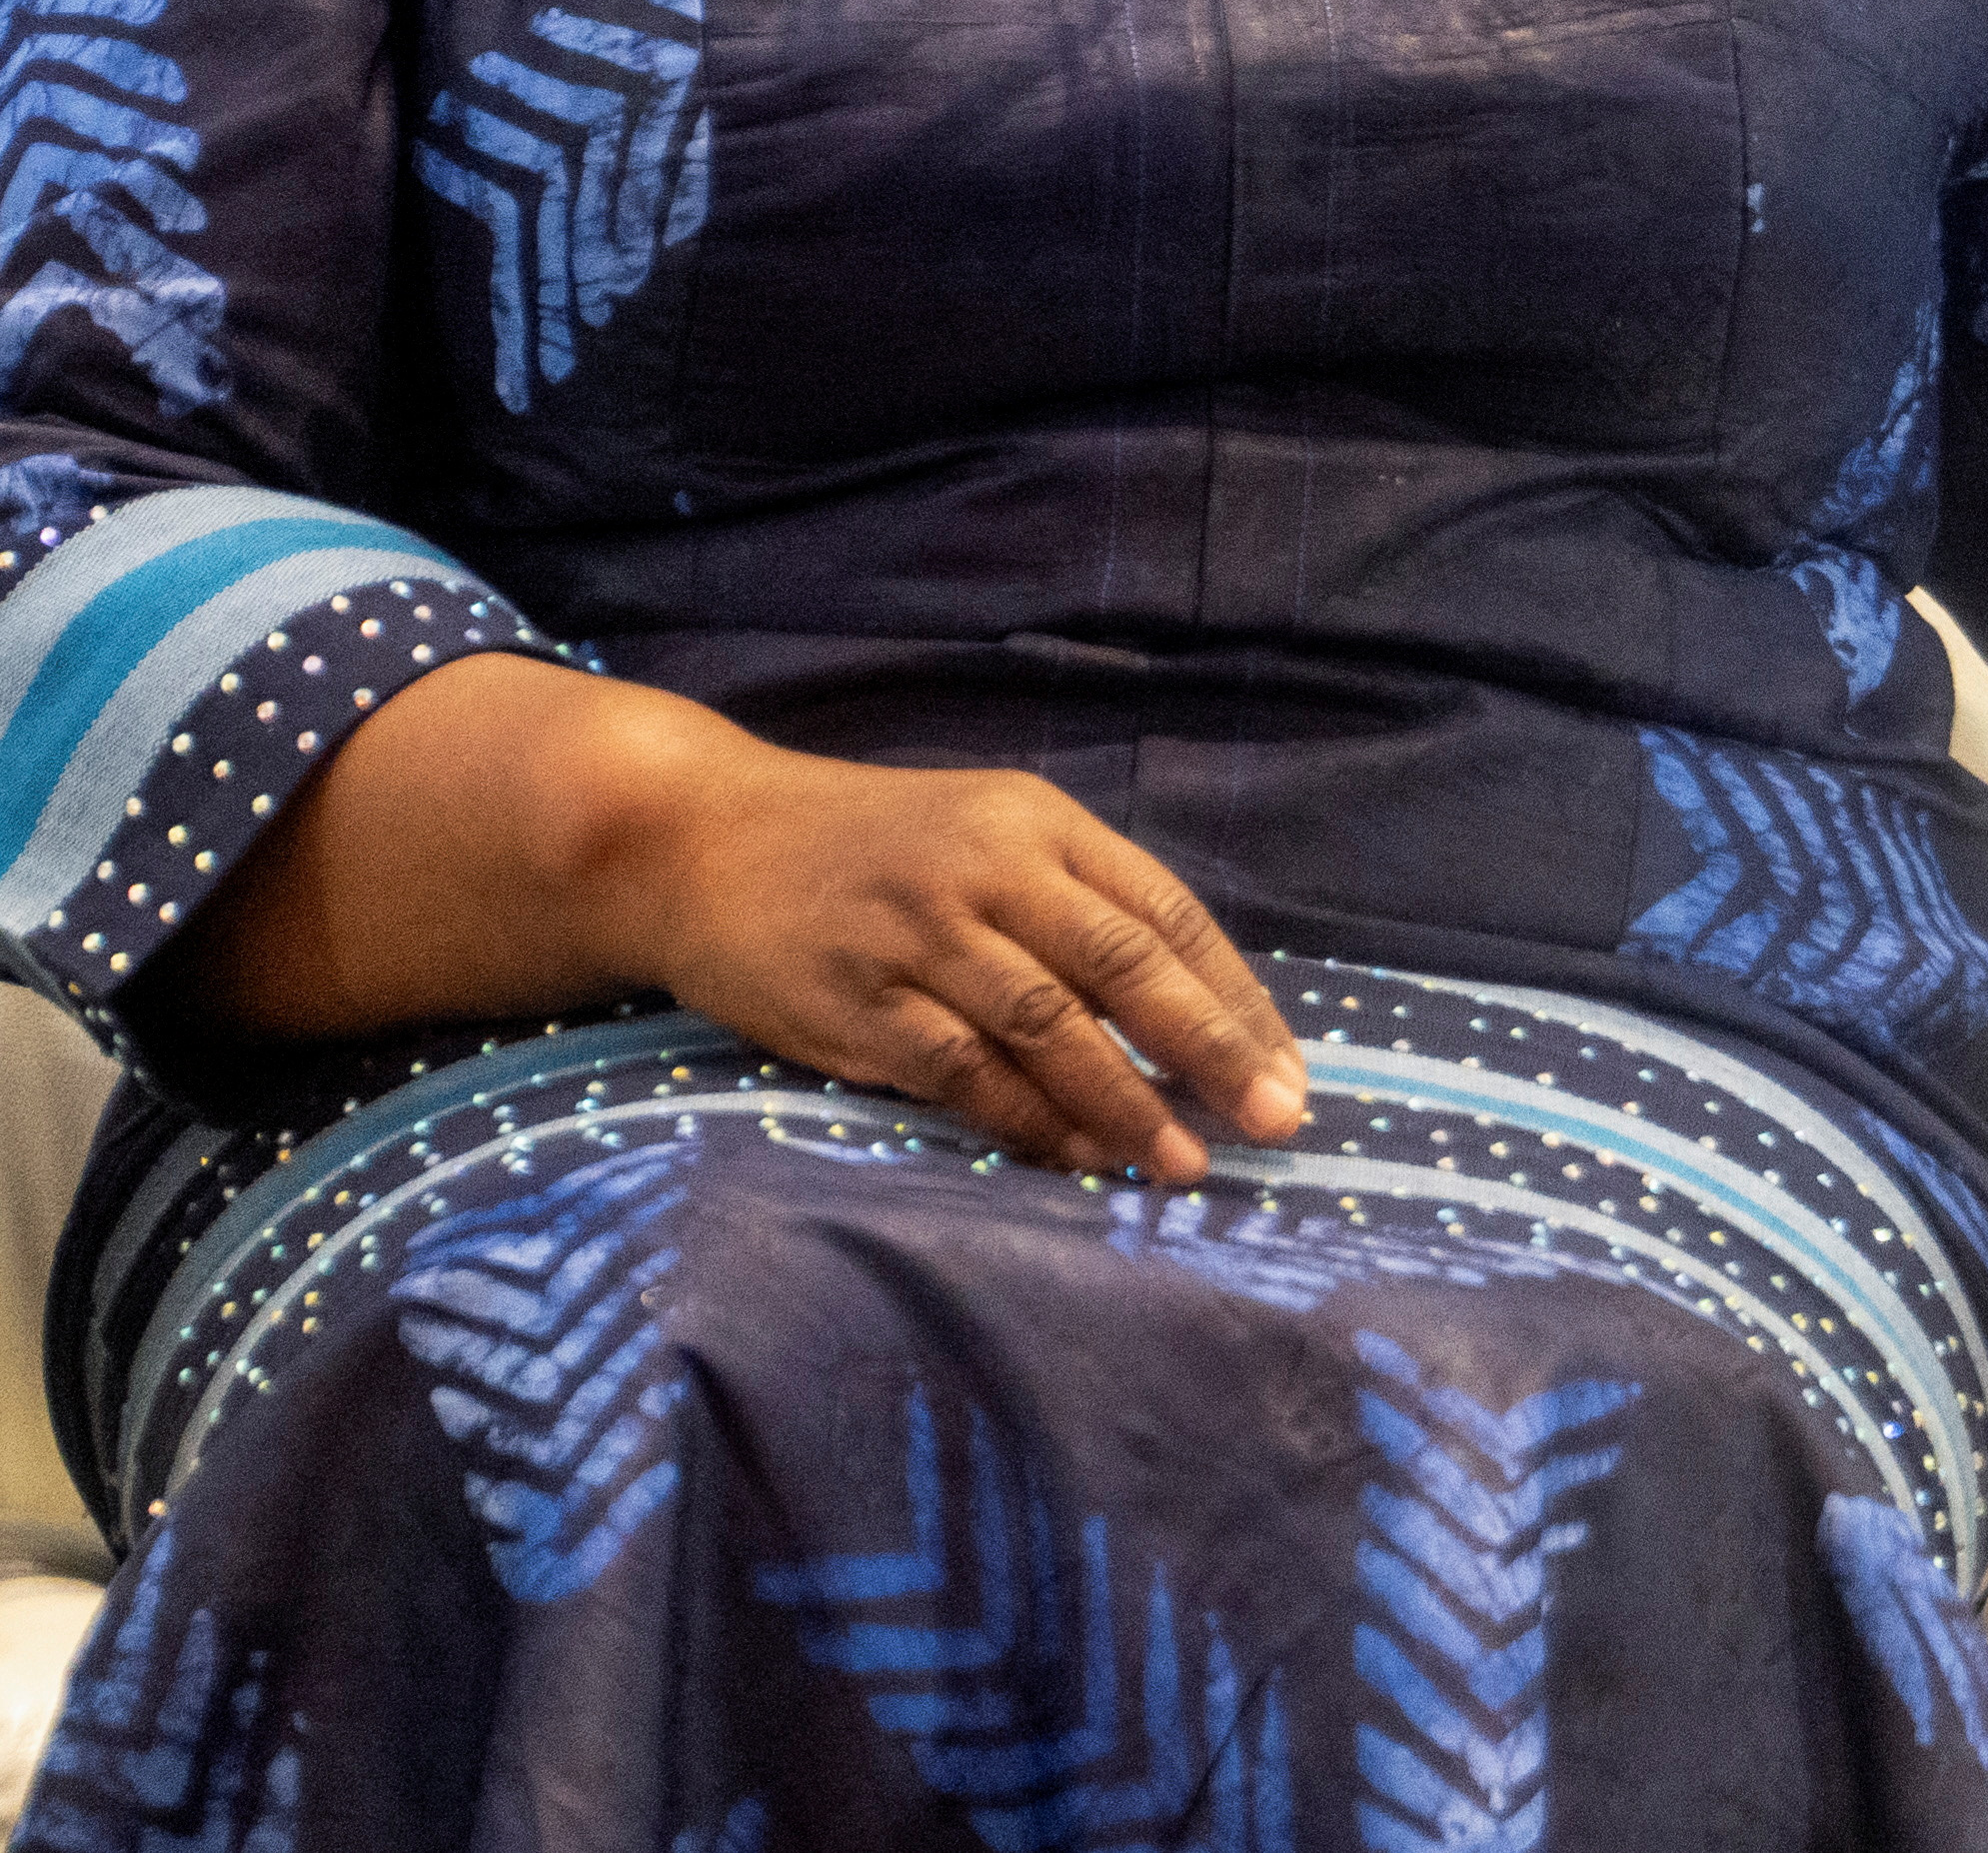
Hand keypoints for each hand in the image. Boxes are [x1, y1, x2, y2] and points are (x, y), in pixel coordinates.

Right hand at [170, 655, 1309, 1183]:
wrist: (700, 839)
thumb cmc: (865, 851)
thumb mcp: (982, 838)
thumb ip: (1074, 910)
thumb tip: (1188, 1015)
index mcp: (1038, 822)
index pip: (1166, 914)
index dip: (1235, 997)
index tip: (1288, 1070)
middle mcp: (990, 867)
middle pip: (1128, 968)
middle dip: (1214, 1051)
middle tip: (1276, 1122)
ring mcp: (921, 934)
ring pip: (1053, 1028)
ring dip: (1127, 1105)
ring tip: (1182, 1164)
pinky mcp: (859, 1000)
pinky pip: (964, 1073)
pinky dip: (1027, 1122)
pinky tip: (1073, 1160)